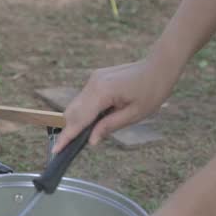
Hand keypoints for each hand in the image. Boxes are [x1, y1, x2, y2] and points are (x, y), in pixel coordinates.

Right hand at [52, 58, 175, 152]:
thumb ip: (109, 126)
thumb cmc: (152, 90)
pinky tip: (94, 121)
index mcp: (102, 92)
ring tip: (81, 137)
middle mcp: (93, 83)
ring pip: (76, 105)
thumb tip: (90, 140)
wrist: (160, 65)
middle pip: (72, 112)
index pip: (79, 119)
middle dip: (68, 130)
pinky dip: (84, 112)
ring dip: (76, 121)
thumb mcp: (134, 114)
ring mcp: (93, 79)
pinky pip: (84, 98)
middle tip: (65, 149)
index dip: (67, 136)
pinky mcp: (96, 78)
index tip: (55, 150)